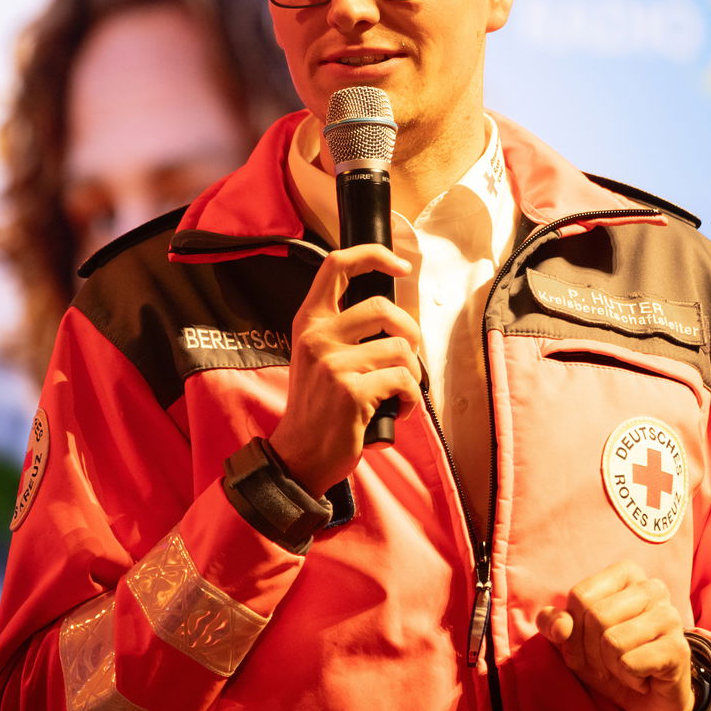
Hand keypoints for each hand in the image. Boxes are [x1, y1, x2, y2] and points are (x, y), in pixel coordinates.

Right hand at [270, 244, 422, 495]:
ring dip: (412, 374)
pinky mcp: (351, 392)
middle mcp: (317, 337)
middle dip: (410, 331)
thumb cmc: (319, 407)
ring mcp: (333, 364)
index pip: (336, 265)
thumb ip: (343, 330)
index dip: (373, 255)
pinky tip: (397, 410)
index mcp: (309, 322)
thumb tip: (393, 315)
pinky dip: (411, 399)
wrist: (299, 455)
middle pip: (384, 307)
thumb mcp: (317, 357)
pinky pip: (405, 381)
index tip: (400, 264)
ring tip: (398, 393)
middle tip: (407, 356)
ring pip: (401, 349)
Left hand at [535, 560, 694, 710]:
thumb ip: (553, 623)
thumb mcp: (572, 640)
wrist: (650, 699)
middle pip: (596, 617)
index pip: (580, 596)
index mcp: (626, 574)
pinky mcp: (678, 648)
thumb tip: (561, 626)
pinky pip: (630, 663)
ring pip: (612, 641)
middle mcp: (652, 587)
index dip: (573, 630)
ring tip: (626, 668)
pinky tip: (643, 678)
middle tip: (606, 663)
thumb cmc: (610, 660)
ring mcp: (669, 616)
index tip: (586, 645)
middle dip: (590, 652)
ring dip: (610, 667)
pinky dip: (628, 678)